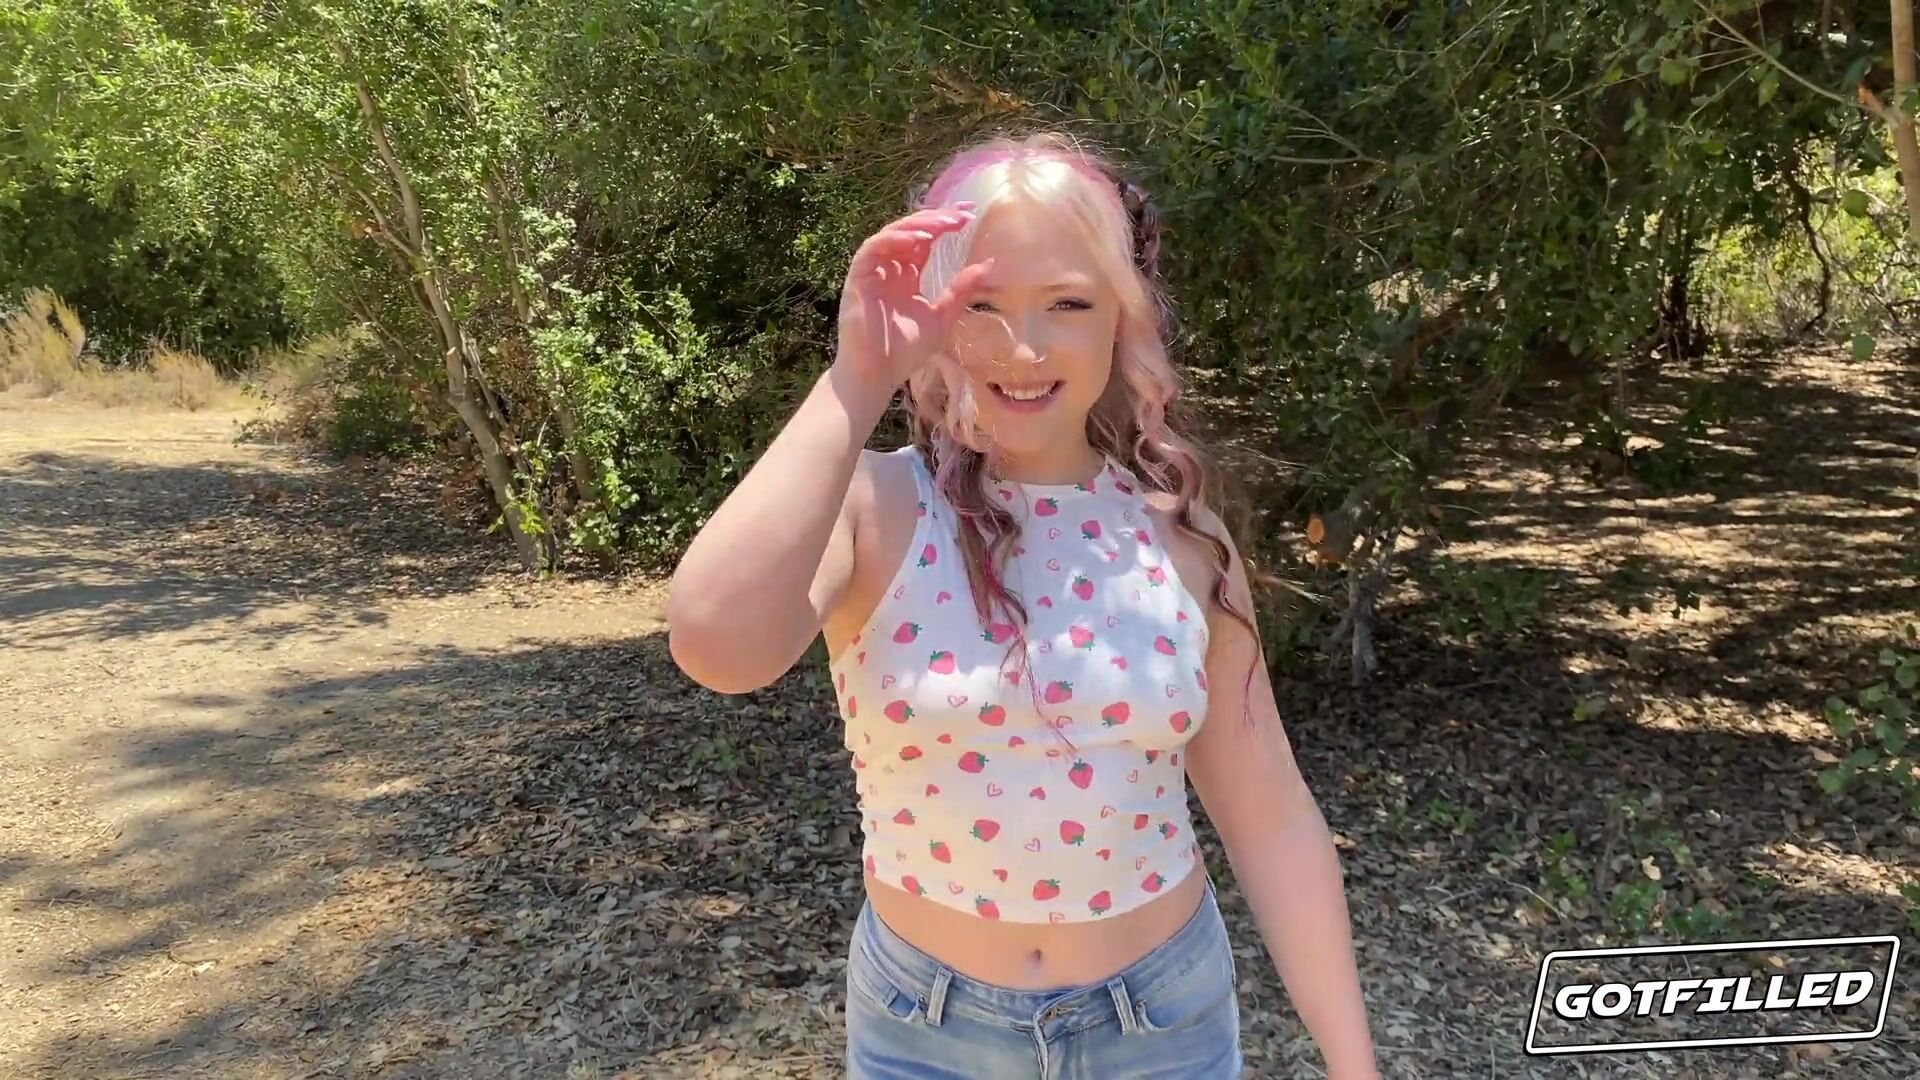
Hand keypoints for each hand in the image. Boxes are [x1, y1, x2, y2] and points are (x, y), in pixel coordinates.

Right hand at [832, 203, 995, 392]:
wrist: (877, 375)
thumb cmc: (904, 352)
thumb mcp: (942, 317)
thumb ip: (961, 290)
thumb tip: (990, 264)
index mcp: (907, 276)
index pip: (925, 241)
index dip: (944, 224)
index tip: (969, 213)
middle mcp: (890, 269)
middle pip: (911, 232)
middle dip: (936, 218)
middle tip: (962, 212)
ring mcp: (873, 271)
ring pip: (892, 234)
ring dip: (918, 226)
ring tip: (943, 224)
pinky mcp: (859, 277)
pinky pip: (873, 249)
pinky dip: (893, 240)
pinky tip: (915, 240)